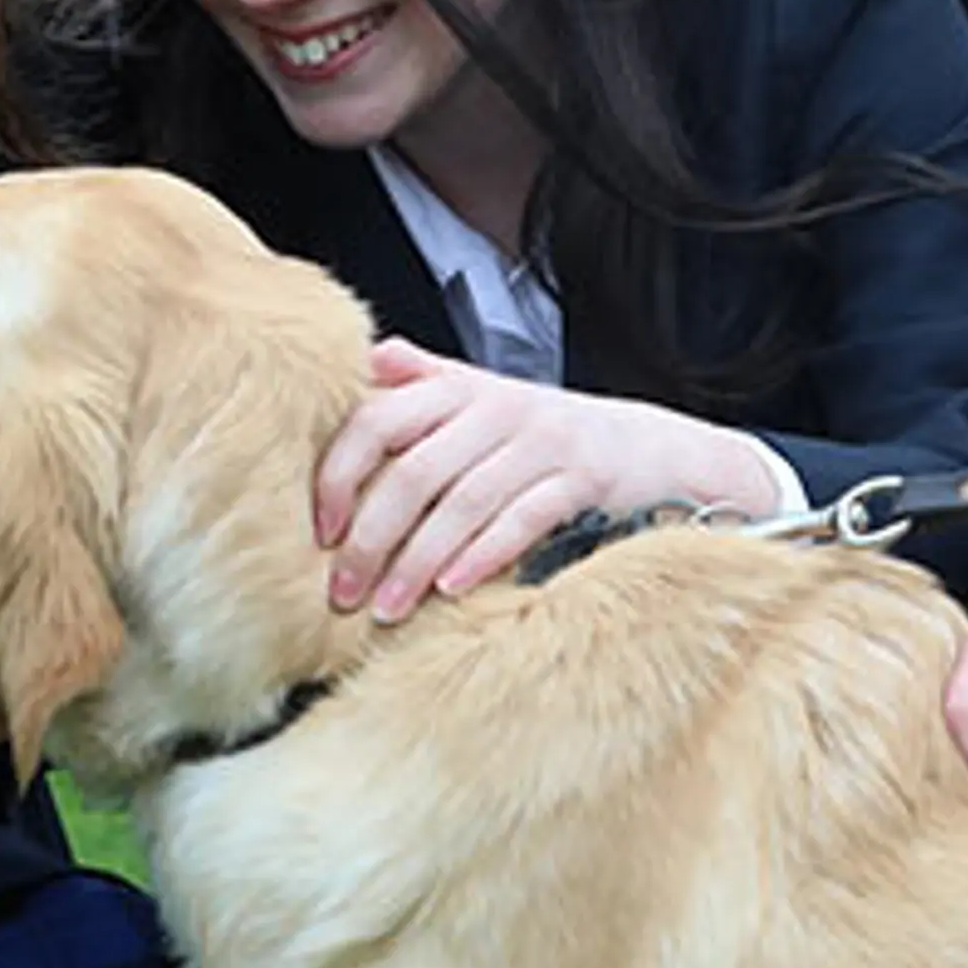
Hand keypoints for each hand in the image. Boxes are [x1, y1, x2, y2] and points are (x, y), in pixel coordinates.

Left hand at [313, 337, 781, 621]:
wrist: (647, 449)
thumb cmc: (545, 433)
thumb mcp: (483, 395)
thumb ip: (425, 380)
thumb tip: (365, 359)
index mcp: (460, 389)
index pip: (378, 418)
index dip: (340, 473)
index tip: (319, 530)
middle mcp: (497, 409)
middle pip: (416, 471)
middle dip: (372, 536)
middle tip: (344, 590)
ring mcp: (542, 443)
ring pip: (464, 502)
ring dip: (419, 561)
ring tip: (388, 608)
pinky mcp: (582, 478)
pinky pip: (524, 518)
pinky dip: (484, 554)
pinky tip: (453, 590)